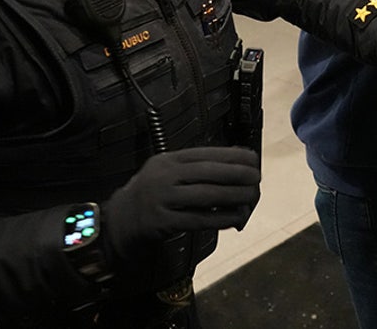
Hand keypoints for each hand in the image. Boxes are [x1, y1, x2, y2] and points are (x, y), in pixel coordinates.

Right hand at [102, 146, 261, 261]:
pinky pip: (198, 219)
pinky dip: (220, 218)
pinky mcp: (162, 222)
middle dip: (237, 174)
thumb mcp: (167, 171)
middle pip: (209, 172)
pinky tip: (235, 218)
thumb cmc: (152, 194)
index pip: (206, 153)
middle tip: (257, 178)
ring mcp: (162, 198)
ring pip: (206, 195)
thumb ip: (195, 168)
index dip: (233, 156)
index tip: (253, 160)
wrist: (119, 220)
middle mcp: (165, 175)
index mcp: (169, 160)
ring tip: (251, 198)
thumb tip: (236, 163)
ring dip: (234, 197)